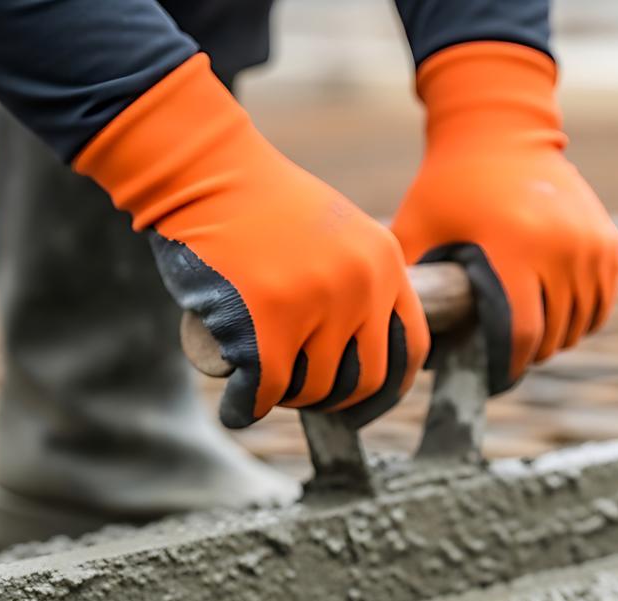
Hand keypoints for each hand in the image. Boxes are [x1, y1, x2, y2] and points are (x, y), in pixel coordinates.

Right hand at [75, 54, 426, 428]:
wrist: (204, 173)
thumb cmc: (257, 203)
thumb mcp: (334, 232)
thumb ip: (357, 277)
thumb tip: (360, 345)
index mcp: (385, 261)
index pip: (413, 347)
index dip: (390, 387)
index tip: (363, 402)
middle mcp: (362, 285)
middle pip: (363, 380)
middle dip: (332, 400)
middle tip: (300, 394)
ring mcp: (316, 305)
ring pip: (312, 389)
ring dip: (285, 399)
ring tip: (261, 385)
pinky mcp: (266, 323)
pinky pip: (264, 391)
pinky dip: (244, 409)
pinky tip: (235, 409)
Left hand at [391, 42, 617, 394]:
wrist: (500, 133)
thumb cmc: (448, 186)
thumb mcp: (416, 228)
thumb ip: (409, 281)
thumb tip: (396, 341)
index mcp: (516, 247)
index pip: (522, 335)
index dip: (505, 368)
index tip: (490, 378)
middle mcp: (563, 247)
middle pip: (554, 334)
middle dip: (529, 355)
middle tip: (502, 359)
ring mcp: (592, 244)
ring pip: (582, 324)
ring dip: (557, 339)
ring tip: (527, 337)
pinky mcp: (609, 242)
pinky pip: (602, 302)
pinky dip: (581, 316)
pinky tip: (554, 314)